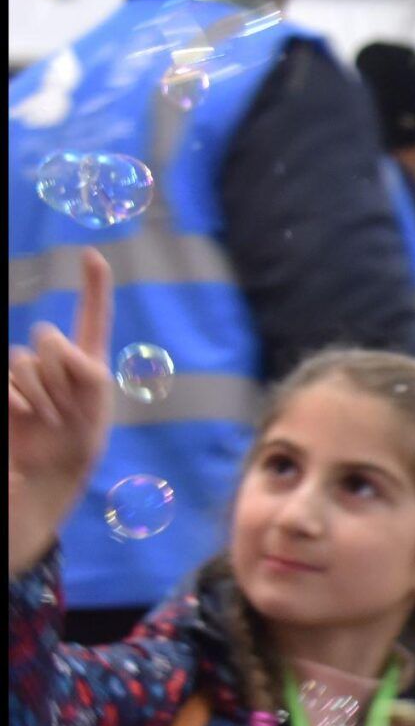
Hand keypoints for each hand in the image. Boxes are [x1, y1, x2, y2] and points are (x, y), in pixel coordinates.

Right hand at [8, 247, 115, 576]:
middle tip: (68, 409)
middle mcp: (55, 360)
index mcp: (88, 361)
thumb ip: (83, 367)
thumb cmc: (79, 440)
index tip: (91, 254)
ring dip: (41, 392)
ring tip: (50, 418)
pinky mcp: (5, 388)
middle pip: (48, 337)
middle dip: (59, 372)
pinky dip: (17, 399)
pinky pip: (5, 380)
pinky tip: (25, 418)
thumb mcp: (95, 402)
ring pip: (23, 359)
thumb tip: (51, 343)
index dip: (93, 285)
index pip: (93, 316)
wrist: (49, 472)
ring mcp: (25, 373)